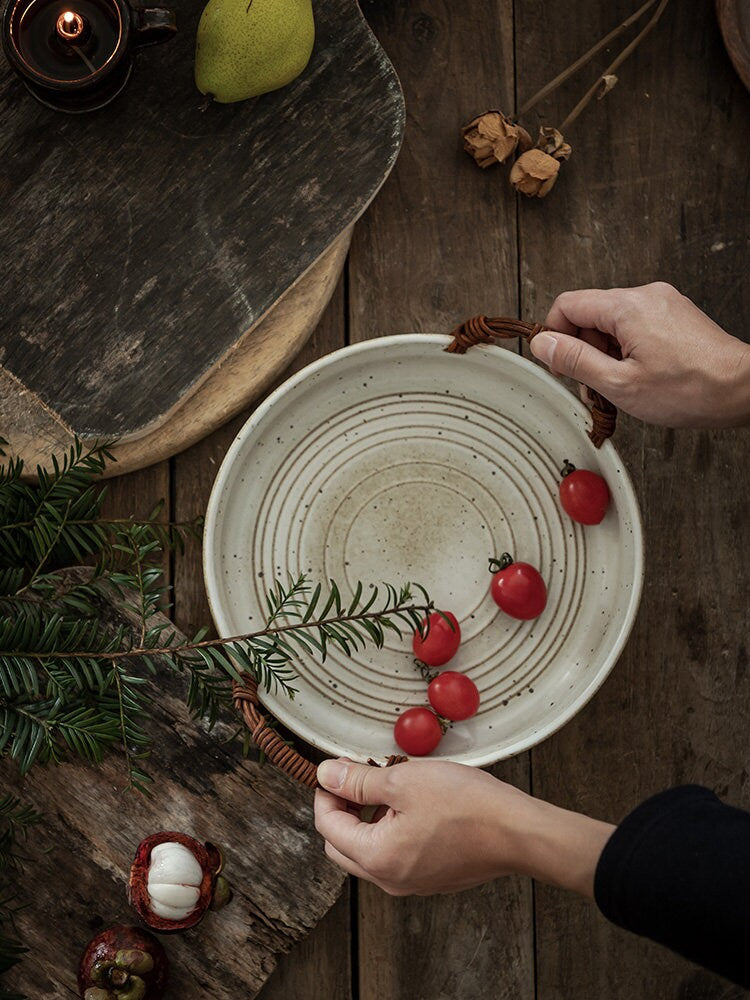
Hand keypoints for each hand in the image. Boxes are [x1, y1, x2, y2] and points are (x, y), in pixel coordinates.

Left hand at [314, 758, 613, 896]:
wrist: (517, 832)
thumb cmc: (466, 806)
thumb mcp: (404, 780)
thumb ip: (358, 780)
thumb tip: (326, 775)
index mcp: (377, 858)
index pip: (328, 826)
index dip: (326, 793)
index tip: (336, 769)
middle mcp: (390, 879)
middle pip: (343, 845)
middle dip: (342, 809)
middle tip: (356, 777)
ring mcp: (412, 882)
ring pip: (370, 850)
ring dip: (367, 818)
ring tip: (387, 784)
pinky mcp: (432, 877)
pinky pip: (396, 855)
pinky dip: (391, 829)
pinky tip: (410, 802)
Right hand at [529, 282, 749, 427]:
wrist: (741, 389)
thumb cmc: (691, 388)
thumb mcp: (619, 383)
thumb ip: (575, 361)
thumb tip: (543, 345)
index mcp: (627, 307)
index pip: (568, 305)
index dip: (554, 336)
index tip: (558, 364)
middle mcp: (645, 296)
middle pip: (590, 315)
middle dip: (584, 352)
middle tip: (592, 386)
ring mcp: (662, 304)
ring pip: (612, 324)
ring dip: (605, 356)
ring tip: (619, 387)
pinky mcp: (674, 316)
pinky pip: (635, 328)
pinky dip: (627, 353)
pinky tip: (638, 378)